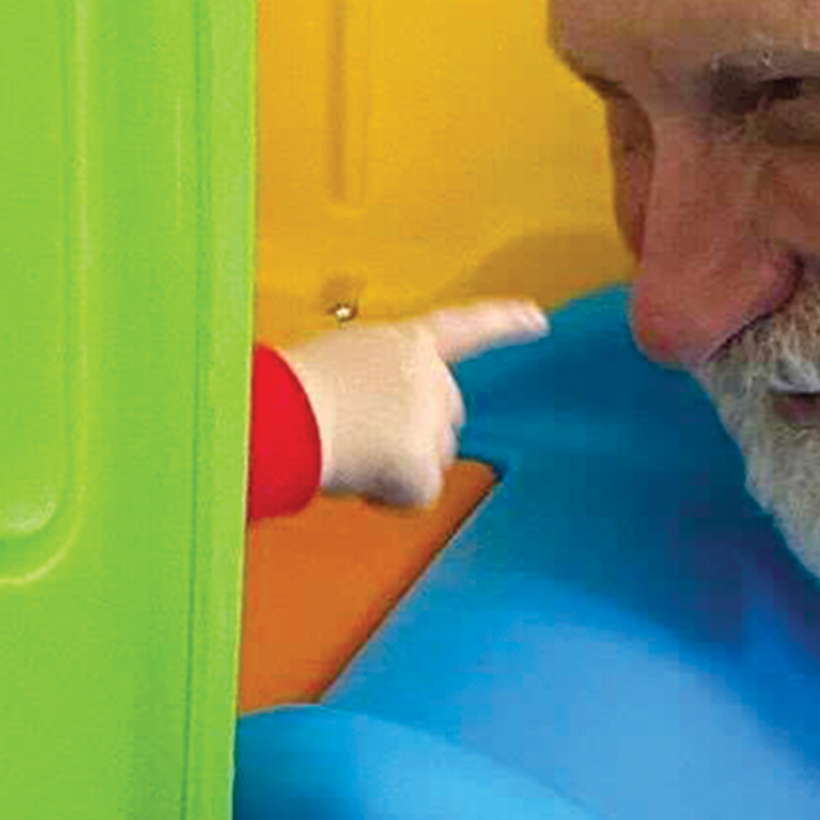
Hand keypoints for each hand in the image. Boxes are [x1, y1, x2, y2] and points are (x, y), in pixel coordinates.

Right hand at [281, 300, 548, 509]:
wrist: (281, 417)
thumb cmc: (289, 392)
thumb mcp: (341, 363)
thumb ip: (376, 380)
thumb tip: (380, 422)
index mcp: (404, 343)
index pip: (465, 328)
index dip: (504, 324)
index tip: (539, 320)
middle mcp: (429, 376)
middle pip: (447, 415)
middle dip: (416, 434)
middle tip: (364, 439)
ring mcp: (430, 420)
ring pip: (432, 459)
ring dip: (398, 466)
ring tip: (348, 453)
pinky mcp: (423, 463)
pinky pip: (417, 497)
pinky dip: (390, 499)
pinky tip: (358, 479)